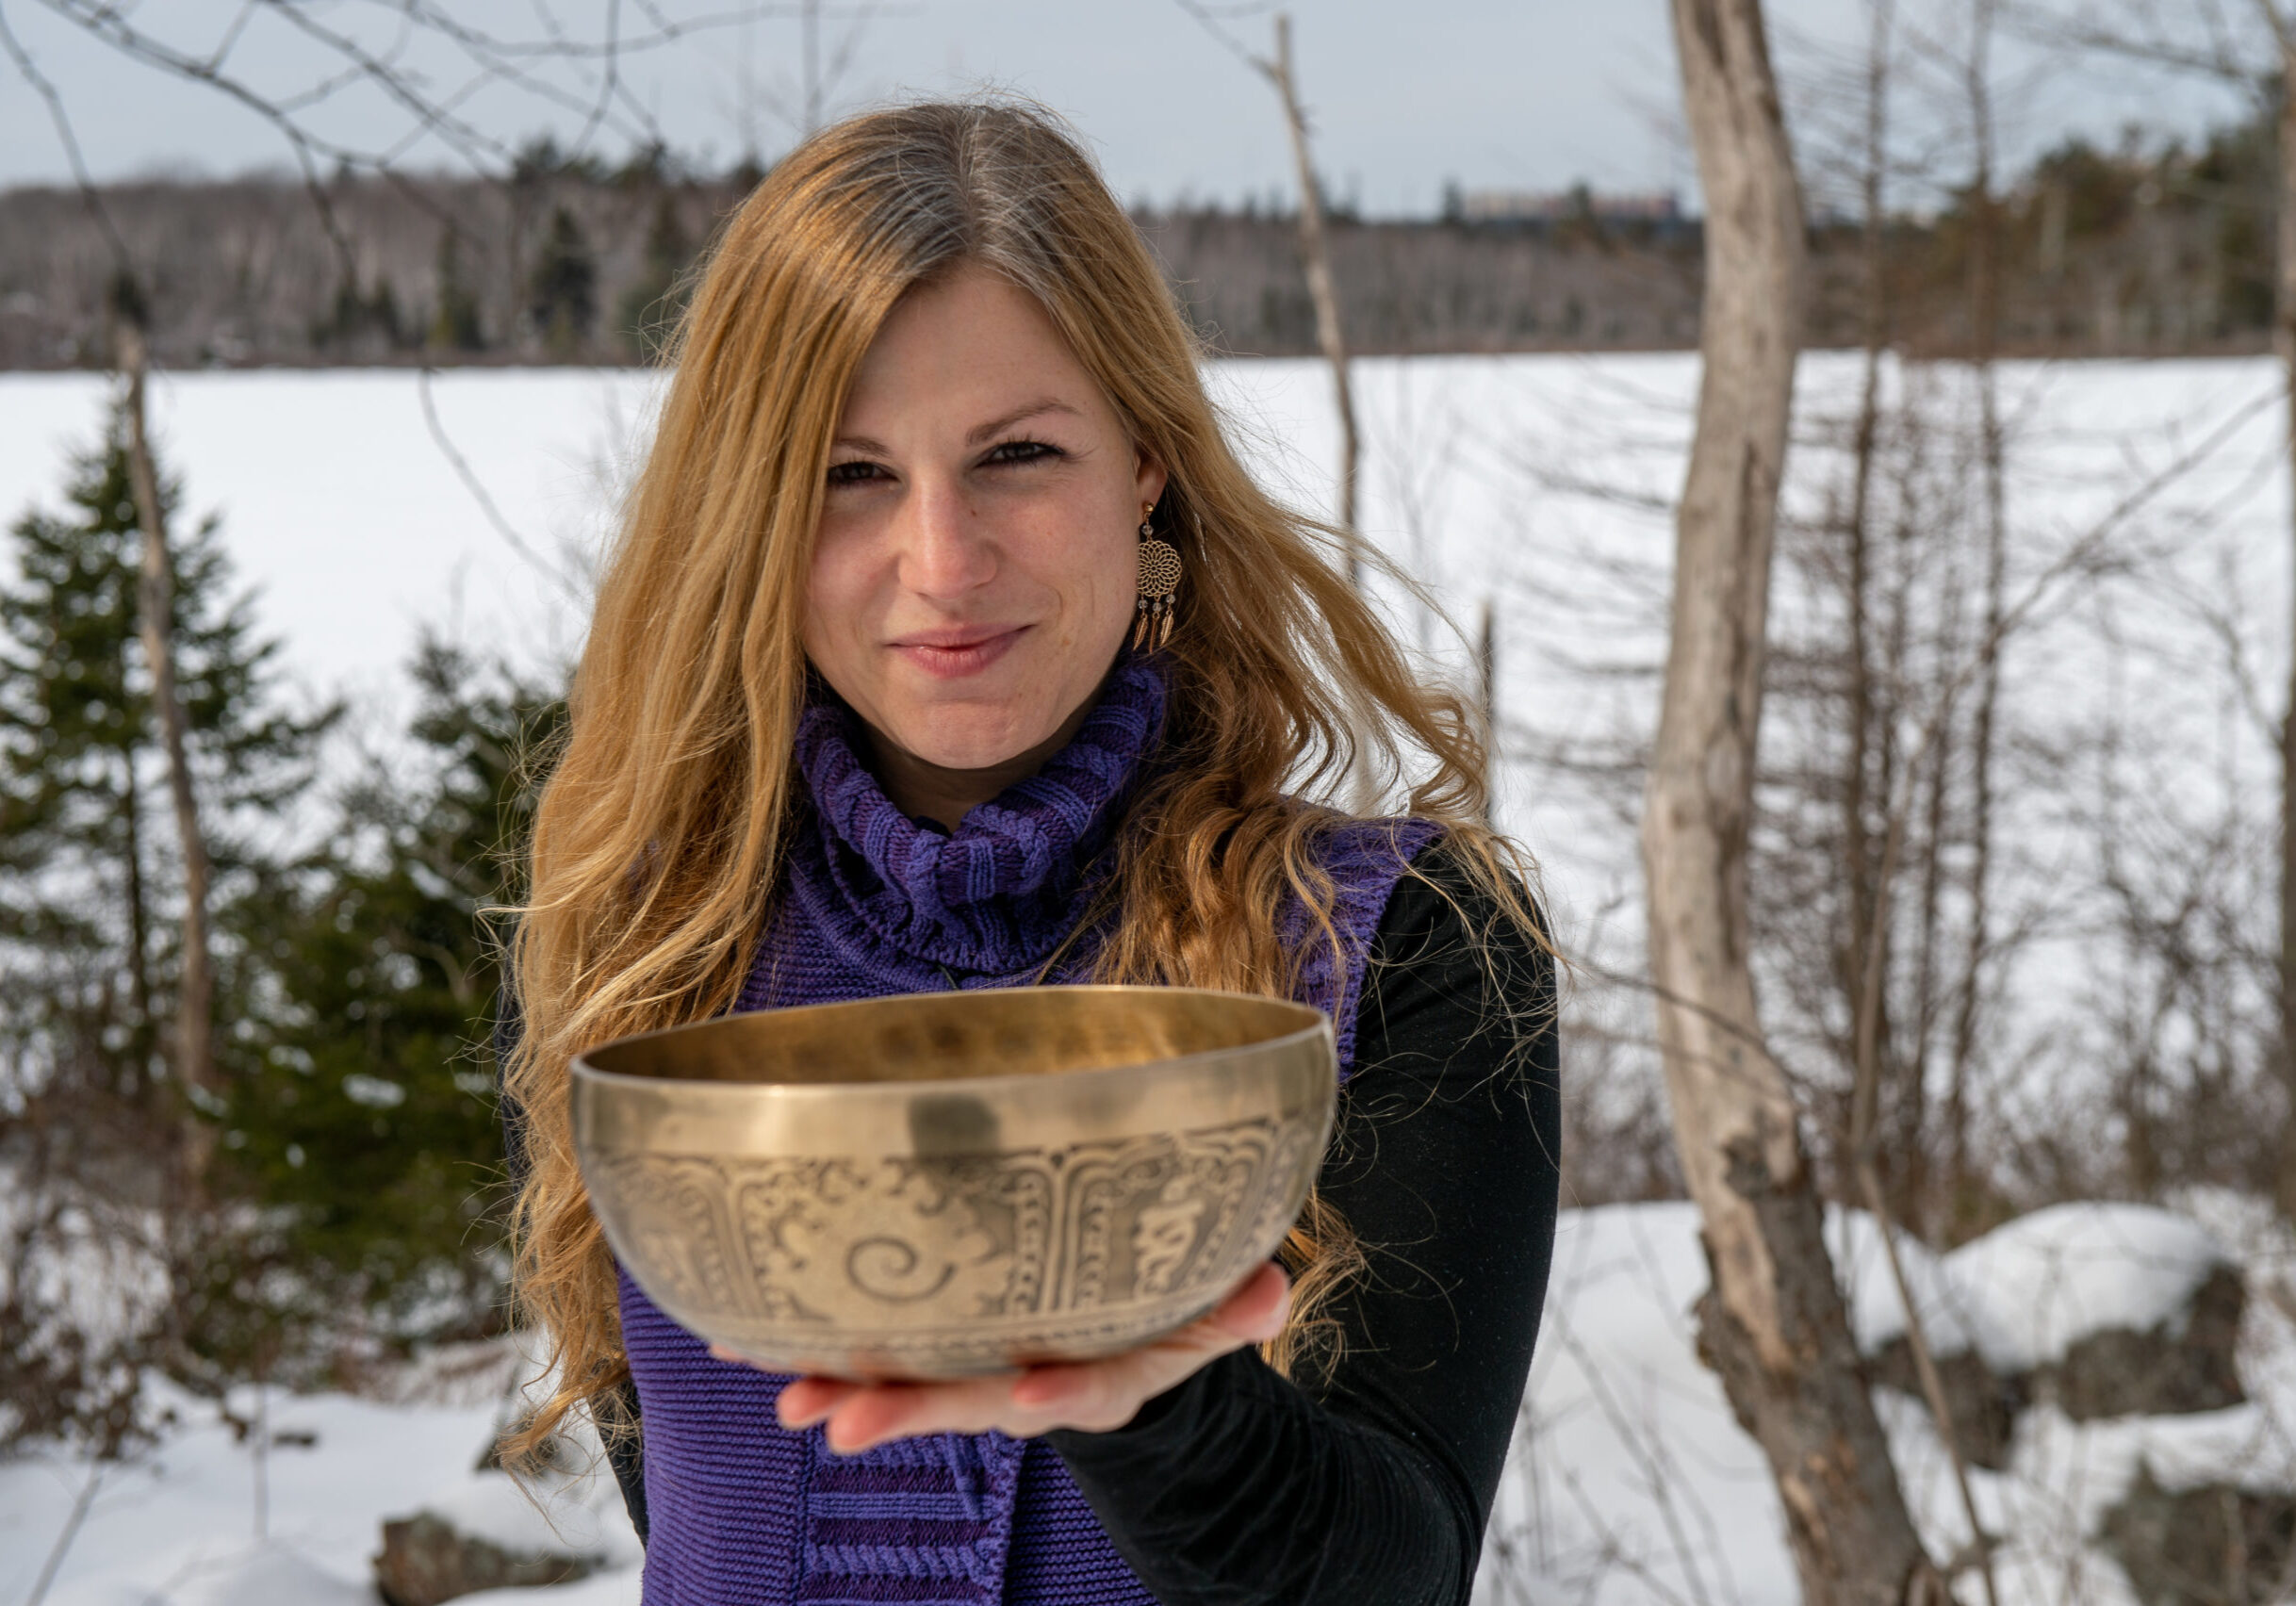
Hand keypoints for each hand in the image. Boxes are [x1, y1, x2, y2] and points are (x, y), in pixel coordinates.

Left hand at [715, 1261, 1289, 1454]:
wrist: (1111, 1340)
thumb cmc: (1162, 1313)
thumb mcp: (1212, 1314)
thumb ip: (1238, 1306)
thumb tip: (1271, 1294)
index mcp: (1099, 1371)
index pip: (1081, 1389)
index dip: (1058, 1394)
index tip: (1028, 1397)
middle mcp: (1024, 1380)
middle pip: (964, 1400)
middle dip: (904, 1410)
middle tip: (840, 1423)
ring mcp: (972, 1366)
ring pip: (904, 1382)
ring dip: (842, 1388)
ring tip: (784, 1398)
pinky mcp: (930, 1341)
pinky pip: (865, 1343)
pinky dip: (803, 1343)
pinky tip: (734, 1329)